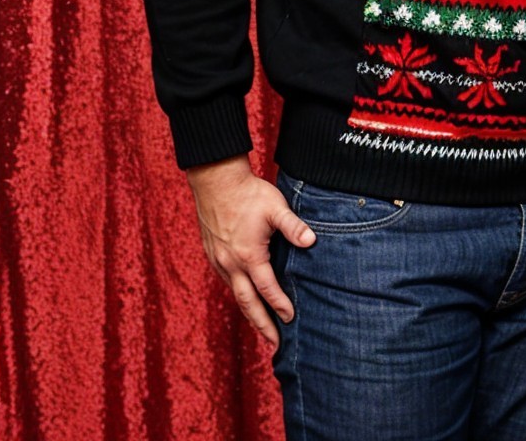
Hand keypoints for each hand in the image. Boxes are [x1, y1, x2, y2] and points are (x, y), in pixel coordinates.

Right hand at [185, 156, 314, 347]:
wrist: (215, 181)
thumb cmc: (249, 194)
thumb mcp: (276, 208)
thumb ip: (294, 227)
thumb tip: (312, 241)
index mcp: (248, 256)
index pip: (267, 289)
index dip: (280, 306)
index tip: (291, 320)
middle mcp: (230, 264)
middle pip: (246, 303)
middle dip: (261, 325)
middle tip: (273, 345)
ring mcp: (219, 261)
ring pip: (235, 295)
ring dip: (249, 313)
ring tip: (261, 329)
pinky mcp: (213, 255)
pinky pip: (227, 283)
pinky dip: (238, 296)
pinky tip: (246, 299)